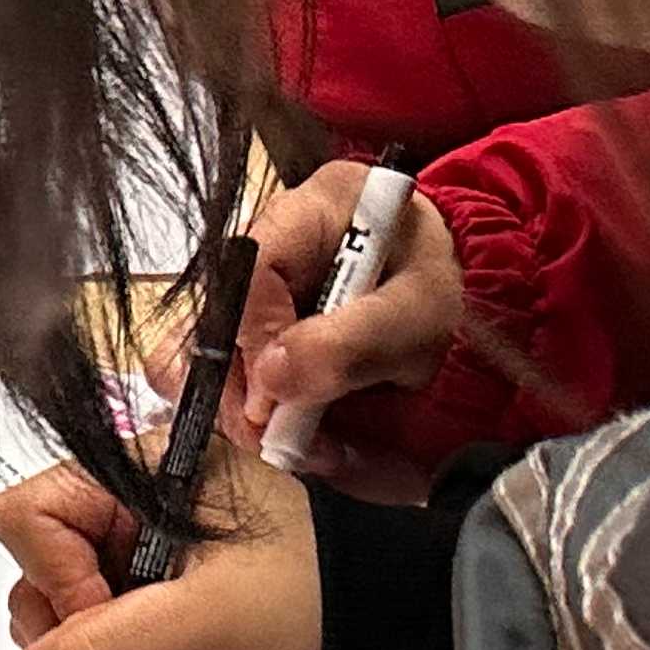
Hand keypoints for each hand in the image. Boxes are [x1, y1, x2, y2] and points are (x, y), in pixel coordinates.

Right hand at [0, 441, 319, 649]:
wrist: (390, 626)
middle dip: (74, 631)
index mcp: (144, 468)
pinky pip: (93, 629)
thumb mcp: (205, 625)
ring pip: (57, 606)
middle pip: (34, 565)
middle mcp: (131, 497)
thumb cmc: (310, 602)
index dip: (54, 578)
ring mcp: (139, 544)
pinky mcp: (152, 586)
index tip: (111, 621)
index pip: (30, 514)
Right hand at [150, 159, 459, 477]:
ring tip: (288, 442)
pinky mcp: (241, 323)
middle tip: (273, 437)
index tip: (272, 398)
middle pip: (212, 313)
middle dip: (235, 388)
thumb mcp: (416, 319)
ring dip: (235, 408)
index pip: (249, 266)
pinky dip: (241, 411)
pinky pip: (214, 371)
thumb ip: (352, 344)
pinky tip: (282, 431)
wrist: (448, 312)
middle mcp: (266, 236)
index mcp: (315, 207)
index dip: (251, 336)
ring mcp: (246, 282)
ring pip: (201, 349)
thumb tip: (269, 377)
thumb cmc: (434, 298)